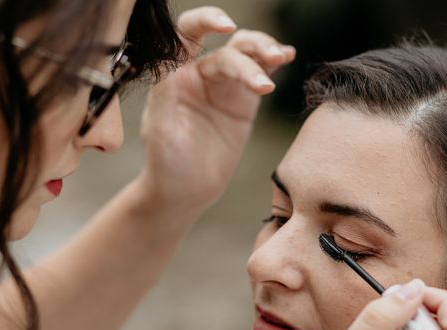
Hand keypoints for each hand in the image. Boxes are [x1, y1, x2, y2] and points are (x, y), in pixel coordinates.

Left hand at [140, 7, 294, 218]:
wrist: (187, 190)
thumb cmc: (166, 162)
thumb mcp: (160, 129)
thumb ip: (165, 92)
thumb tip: (171, 57)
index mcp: (175, 73)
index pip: (186, 34)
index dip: (205, 21)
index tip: (225, 26)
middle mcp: (200, 73)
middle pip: (229, 46)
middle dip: (250, 50)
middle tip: (269, 59)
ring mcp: (224, 86)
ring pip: (247, 54)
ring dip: (265, 50)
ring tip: (280, 57)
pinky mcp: (244, 102)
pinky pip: (261, 74)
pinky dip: (274, 63)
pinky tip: (287, 57)